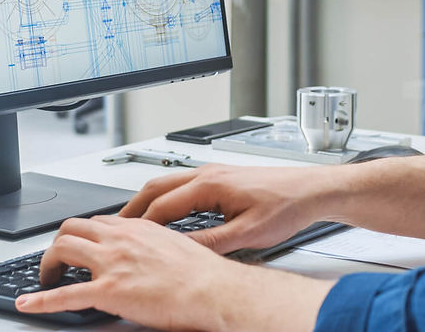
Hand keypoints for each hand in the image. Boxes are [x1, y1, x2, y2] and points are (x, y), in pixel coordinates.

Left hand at [15, 215, 231, 329]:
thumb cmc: (202, 273)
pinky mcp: (109, 291)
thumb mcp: (175, 245)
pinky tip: (27, 304)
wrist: (212, 289)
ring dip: (47, 264)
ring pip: (63, 249)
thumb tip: (147, 254)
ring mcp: (112, 263)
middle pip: (73, 228)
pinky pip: (64, 294)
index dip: (85, 235)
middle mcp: (121, 239)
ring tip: (46, 278)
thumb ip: (153, 245)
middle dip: (59, 244)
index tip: (82, 246)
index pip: (99, 222)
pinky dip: (40, 300)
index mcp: (138, 228)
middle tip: (59, 261)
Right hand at [119, 163, 336, 253]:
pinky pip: (183, 185)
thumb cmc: (286, 206)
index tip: (122, 240)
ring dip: (148, 201)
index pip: (161, 206)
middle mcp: (208, 173)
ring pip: (168, 183)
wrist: (311, 189)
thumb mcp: (246, 234)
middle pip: (156, 187)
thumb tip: (181, 252)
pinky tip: (166, 214)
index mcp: (210, 184)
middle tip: (113, 228)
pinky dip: (165, 198)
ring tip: (132, 222)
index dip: (138, 225)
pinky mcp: (221, 177)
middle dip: (132, 208)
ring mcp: (214, 172)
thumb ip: (210, 243)